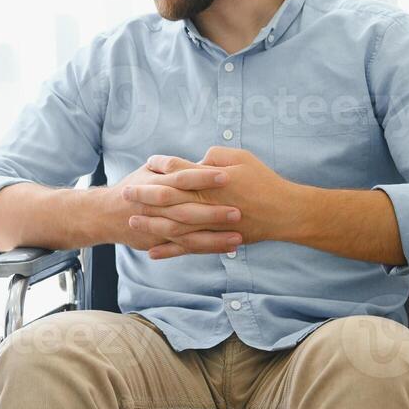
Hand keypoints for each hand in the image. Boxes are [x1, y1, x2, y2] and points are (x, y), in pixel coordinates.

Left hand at [123, 147, 296, 258]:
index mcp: (209, 180)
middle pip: (167, 198)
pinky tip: (153, 252)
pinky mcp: (214, 240)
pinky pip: (187, 248)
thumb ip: (215, 156)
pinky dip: (169, 251)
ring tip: (131, 222)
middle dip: (144, 195)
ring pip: (172, 226)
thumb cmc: (263, 181)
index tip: (146, 164)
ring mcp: (208, 224)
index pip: (177, 171)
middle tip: (125, 193)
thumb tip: (196, 160)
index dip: (160, 166)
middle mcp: (205, 202)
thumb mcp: (241, 157)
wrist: (283, 212)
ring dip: (150, 224)